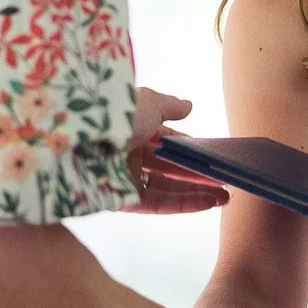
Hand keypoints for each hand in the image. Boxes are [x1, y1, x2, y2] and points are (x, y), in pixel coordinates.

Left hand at [124, 90, 226, 216]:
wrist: (82, 141)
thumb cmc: (115, 115)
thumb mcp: (148, 102)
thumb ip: (170, 106)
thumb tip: (189, 106)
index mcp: (131, 128)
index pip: (165, 140)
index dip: (189, 148)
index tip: (212, 154)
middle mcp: (128, 153)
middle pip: (169, 168)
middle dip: (198, 174)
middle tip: (225, 180)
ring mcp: (125, 178)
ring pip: (168, 189)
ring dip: (197, 192)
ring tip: (225, 196)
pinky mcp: (124, 201)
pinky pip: (159, 205)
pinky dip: (186, 204)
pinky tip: (209, 203)